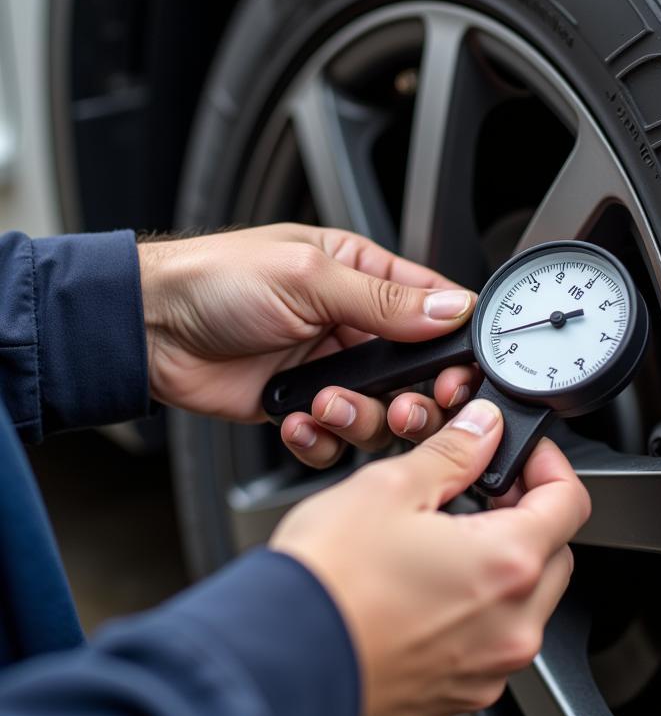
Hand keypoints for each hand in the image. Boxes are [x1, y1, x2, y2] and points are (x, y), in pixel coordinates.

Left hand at [137, 224, 476, 422]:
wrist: (148, 329)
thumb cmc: (216, 279)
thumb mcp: (308, 278)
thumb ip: (384, 301)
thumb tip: (451, 309)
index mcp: (366, 276)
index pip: (435, 309)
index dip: (455, 344)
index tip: (456, 374)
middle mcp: (356, 326)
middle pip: (417, 374)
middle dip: (415, 397)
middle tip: (402, 405)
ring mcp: (331, 369)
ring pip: (381, 414)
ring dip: (360, 418)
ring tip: (326, 404)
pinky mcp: (303, 407)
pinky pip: (334, 439)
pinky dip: (320, 439)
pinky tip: (295, 418)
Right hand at [270, 399, 590, 715]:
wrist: (278, 661)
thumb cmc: (327, 582)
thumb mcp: (390, 488)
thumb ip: (453, 452)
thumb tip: (482, 427)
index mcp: (506, 565)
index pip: (570, 501)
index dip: (549, 465)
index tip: (522, 453)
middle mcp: (511, 625)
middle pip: (556, 553)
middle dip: (530, 513)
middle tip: (484, 490)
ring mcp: (487, 667)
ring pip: (527, 600)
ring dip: (505, 562)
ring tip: (449, 535)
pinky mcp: (459, 692)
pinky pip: (494, 640)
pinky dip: (479, 607)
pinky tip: (431, 584)